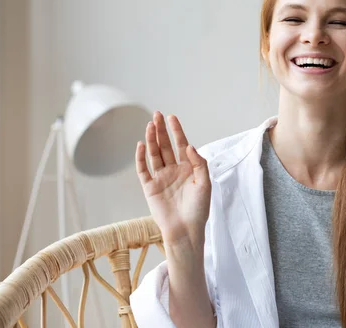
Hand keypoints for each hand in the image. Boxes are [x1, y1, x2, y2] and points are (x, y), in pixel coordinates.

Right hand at [136, 112, 210, 245]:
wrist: (186, 230)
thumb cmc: (199, 209)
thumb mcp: (205, 184)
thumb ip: (199, 163)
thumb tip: (189, 146)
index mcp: (188, 168)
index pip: (180, 145)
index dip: (176, 131)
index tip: (171, 117)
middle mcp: (173, 170)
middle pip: (165, 146)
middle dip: (161, 130)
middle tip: (157, 115)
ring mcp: (160, 178)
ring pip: (154, 154)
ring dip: (151, 140)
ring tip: (149, 125)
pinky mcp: (149, 188)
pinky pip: (143, 169)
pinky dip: (141, 157)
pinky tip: (141, 145)